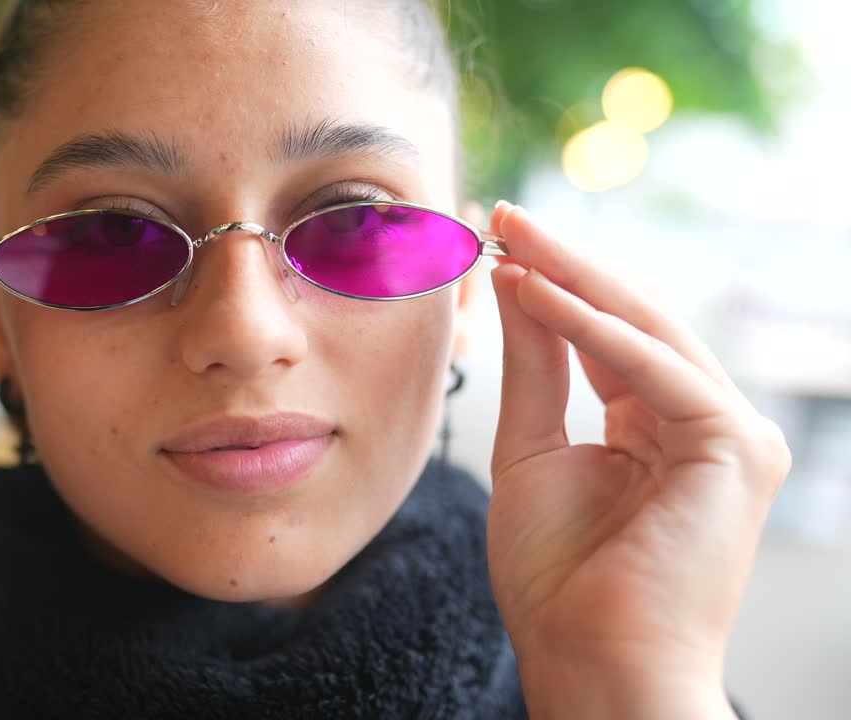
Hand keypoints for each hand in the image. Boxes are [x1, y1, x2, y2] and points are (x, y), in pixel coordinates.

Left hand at [486, 204, 789, 718]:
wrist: (589, 663)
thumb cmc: (558, 580)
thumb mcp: (530, 452)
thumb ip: (535, 370)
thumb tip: (517, 282)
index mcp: (659, 430)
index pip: (607, 337)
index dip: (554, 285)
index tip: (496, 239)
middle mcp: (703, 425)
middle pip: (632, 320)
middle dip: (565, 263)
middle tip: (505, 214)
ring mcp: (731, 436)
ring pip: (648, 329)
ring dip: (576, 275)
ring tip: (512, 233)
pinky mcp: (738, 448)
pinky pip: (653, 368)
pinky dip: (590, 326)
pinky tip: (532, 289)